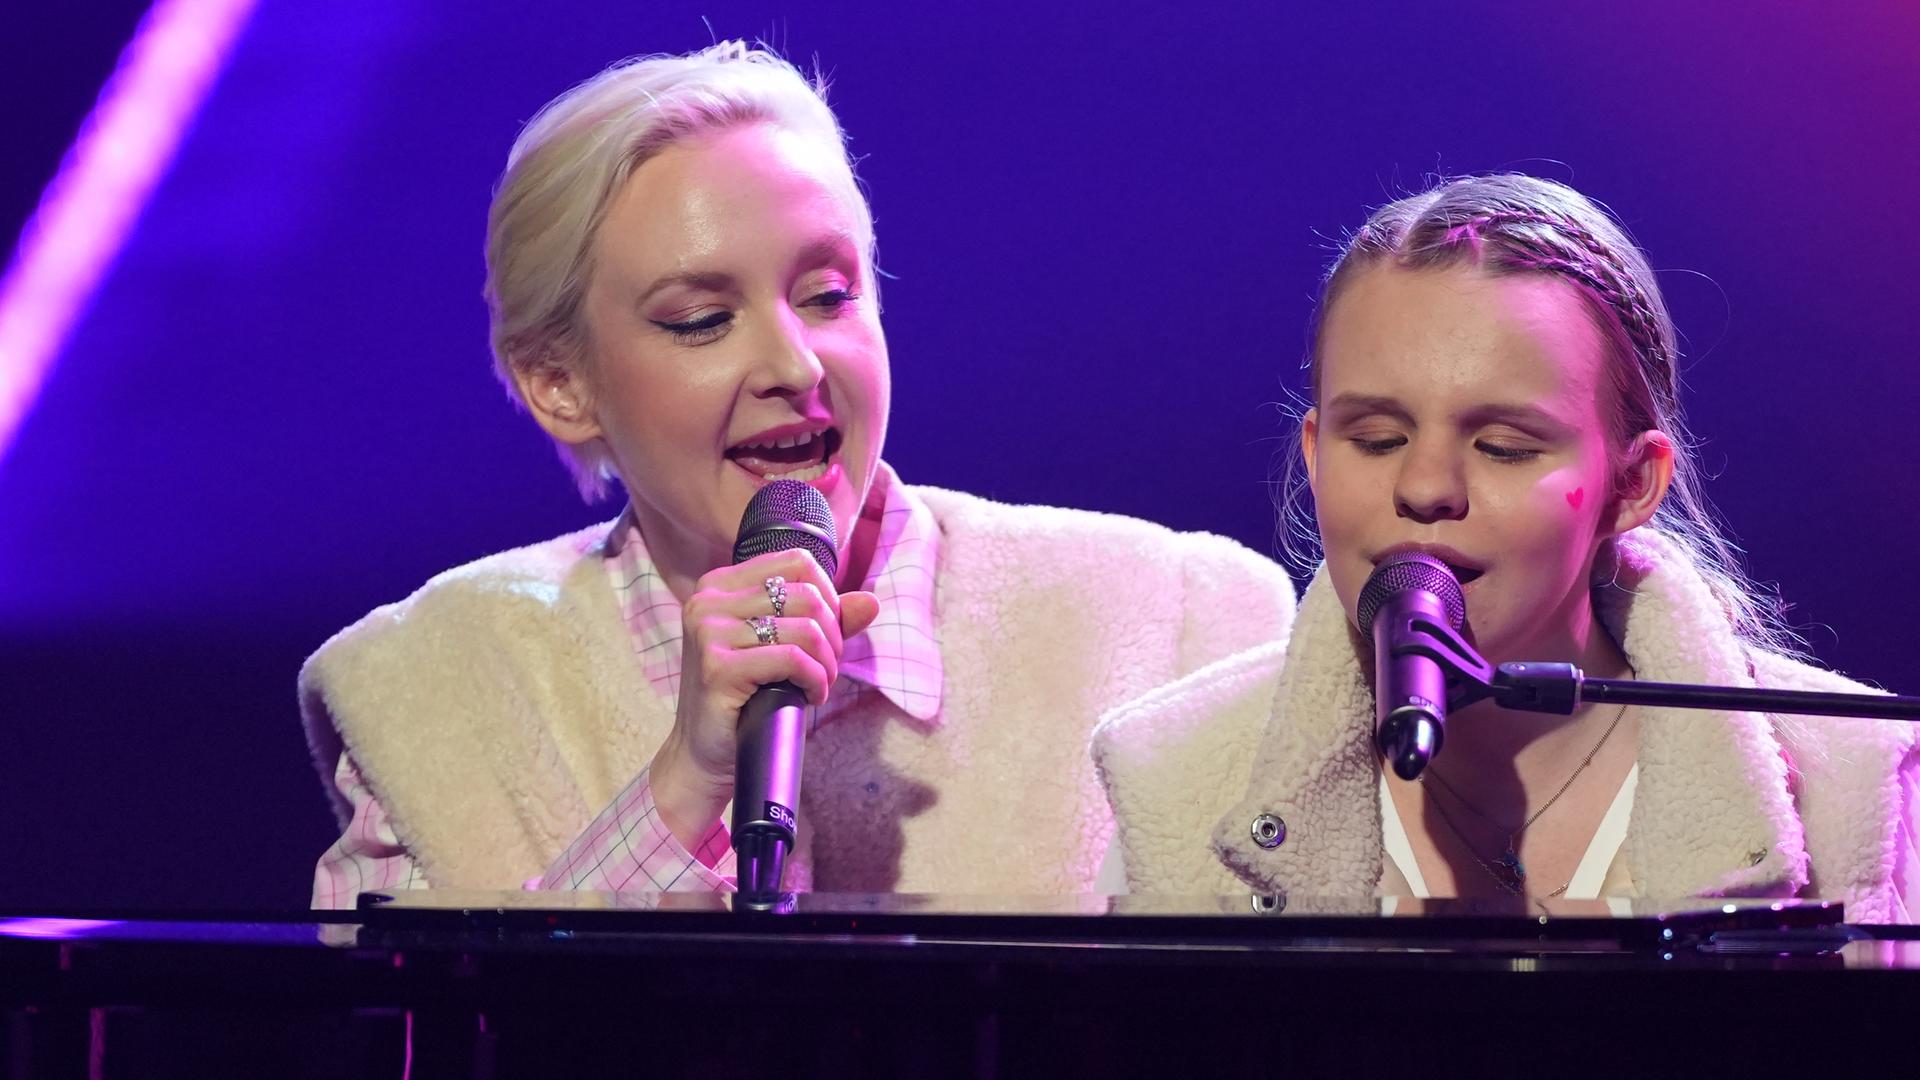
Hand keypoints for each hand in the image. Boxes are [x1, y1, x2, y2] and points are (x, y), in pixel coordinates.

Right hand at [650, 548, 879, 846]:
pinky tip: (810, 696)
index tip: (827, 635)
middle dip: (833, 635)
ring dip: (826, 663)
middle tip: (826, 668)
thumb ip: (825, 622)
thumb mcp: (785, 649)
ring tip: (819, 684)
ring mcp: (708, 631)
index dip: (828, 597)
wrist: (703, 754)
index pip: (798, 563)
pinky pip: (792, 659)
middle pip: (807, 595)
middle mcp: (708, 600)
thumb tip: (871, 602)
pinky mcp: (717, 667)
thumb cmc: (747, 697)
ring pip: (805, 629)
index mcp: (720, 584)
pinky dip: (815, 680)